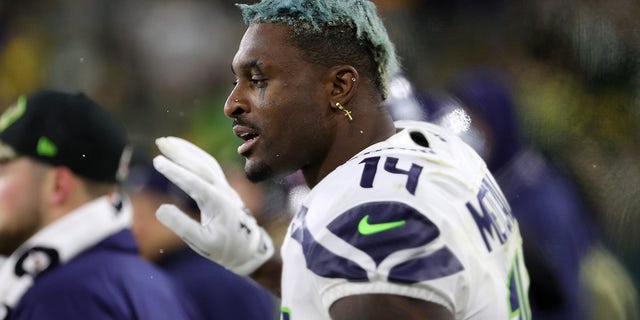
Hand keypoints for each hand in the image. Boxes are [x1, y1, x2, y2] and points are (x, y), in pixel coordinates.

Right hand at [152, 136, 273, 274]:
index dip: (174, 171)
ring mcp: (224, 187)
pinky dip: (195, 155)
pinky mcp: (223, 187)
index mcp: (217, 203)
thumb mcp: (202, 243)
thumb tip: (160, 209)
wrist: (249, 248)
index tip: (157, 161)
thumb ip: (182, 226)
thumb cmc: (224, 248)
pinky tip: (182, 151)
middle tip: (159, 142)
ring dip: (187, 150)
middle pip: (201, 165)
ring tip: (167, 142)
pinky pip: (209, 166)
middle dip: (180, 152)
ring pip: (206, 162)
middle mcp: (222, 190)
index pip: (193, 182)